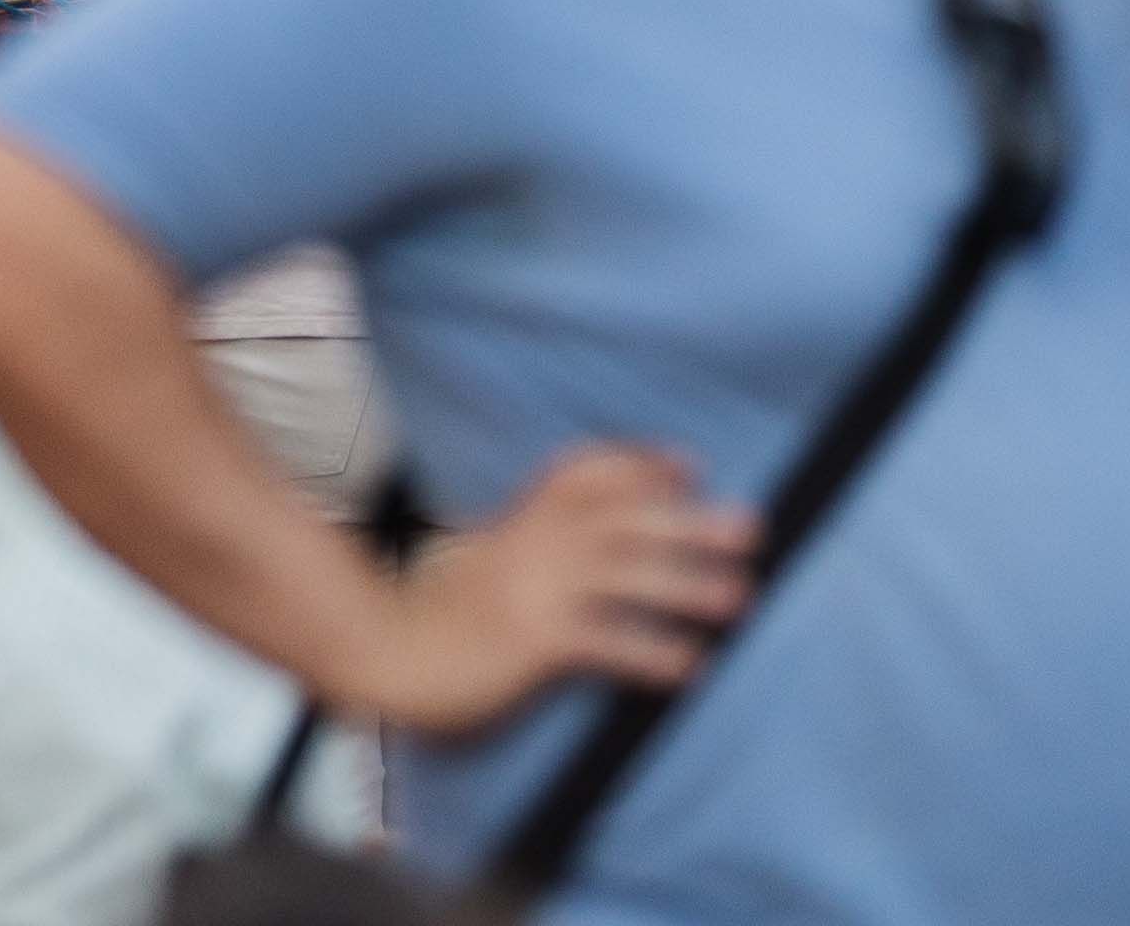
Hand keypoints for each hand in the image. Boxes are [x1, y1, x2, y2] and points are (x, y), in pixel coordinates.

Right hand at [350, 442, 751, 736]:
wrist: (378, 653)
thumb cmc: (429, 619)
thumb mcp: (478, 563)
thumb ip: (524, 548)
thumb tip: (579, 552)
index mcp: (519, 522)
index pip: (584, 474)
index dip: (639, 467)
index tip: (686, 465)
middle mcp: (532, 546)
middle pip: (624, 520)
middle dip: (690, 522)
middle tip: (751, 527)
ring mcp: (532, 590)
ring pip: (625, 575)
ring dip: (688, 585)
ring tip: (739, 598)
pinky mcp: (529, 641)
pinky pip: (604, 642)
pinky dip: (652, 652)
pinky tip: (690, 665)